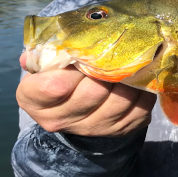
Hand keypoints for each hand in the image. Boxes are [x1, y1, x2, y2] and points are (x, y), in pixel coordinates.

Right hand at [17, 52, 156, 136]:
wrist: (72, 108)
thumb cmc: (56, 75)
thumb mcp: (42, 63)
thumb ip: (43, 52)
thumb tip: (51, 46)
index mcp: (34, 101)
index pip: (54, 86)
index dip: (74, 67)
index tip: (83, 53)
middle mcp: (61, 121)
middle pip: (92, 93)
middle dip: (106, 69)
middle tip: (114, 51)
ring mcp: (92, 129)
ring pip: (119, 101)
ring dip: (128, 78)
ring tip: (131, 61)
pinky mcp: (119, 130)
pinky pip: (139, 109)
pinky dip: (143, 90)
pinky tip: (140, 77)